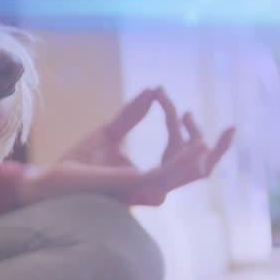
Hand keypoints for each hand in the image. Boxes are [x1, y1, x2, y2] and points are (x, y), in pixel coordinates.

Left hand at [20, 88, 233, 206]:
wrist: (49, 180)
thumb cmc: (75, 164)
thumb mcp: (108, 133)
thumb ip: (131, 114)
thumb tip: (151, 89)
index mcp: (148, 178)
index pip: (182, 157)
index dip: (183, 127)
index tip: (163, 93)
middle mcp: (152, 187)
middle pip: (199, 172)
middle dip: (218, 150)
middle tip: (229, 127)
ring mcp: (146, 189)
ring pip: (191, 171)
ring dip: (197, 141)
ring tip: (193, 117)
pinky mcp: (135, 185)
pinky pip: (169, 173)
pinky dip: (186, 157)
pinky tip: (200, 142)